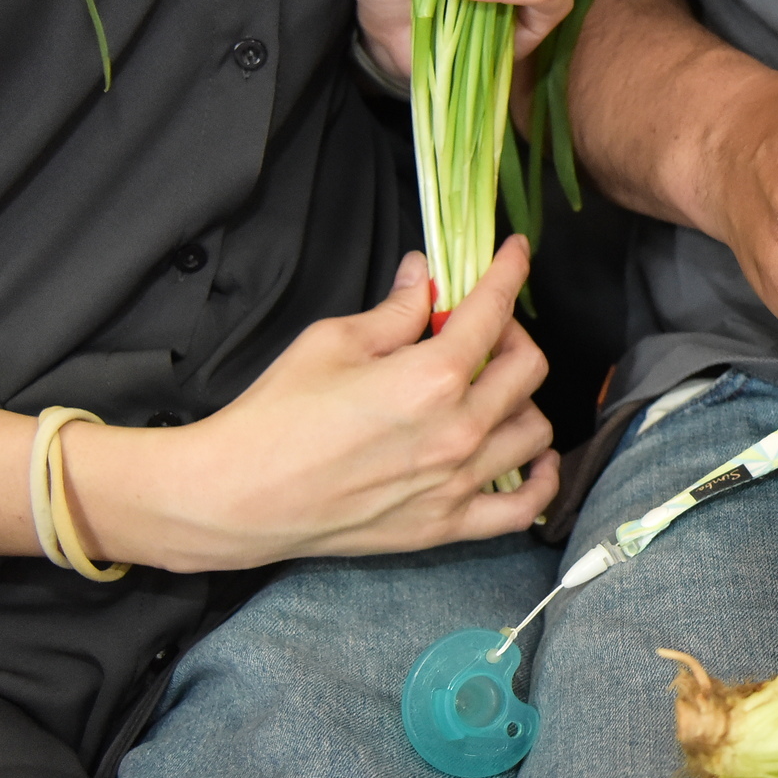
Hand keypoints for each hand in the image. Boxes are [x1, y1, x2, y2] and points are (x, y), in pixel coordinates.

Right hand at [71, 238, 556, 570]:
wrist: (236, 496)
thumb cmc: (275, 415)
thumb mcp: (332, 341)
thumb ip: (395, 311)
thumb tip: (426, 277)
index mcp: (432, 377)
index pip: (494, 310)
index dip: (509, 271)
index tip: (515, 252)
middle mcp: (459, 430)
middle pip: (528, 368)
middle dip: (513, 335)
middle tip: (482, 329)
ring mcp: (458, 482)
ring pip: (536, 429)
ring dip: (522, 400)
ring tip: (490, 390)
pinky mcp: (447, 524)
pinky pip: (525, 505)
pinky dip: (541, 478)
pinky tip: (531, 457)